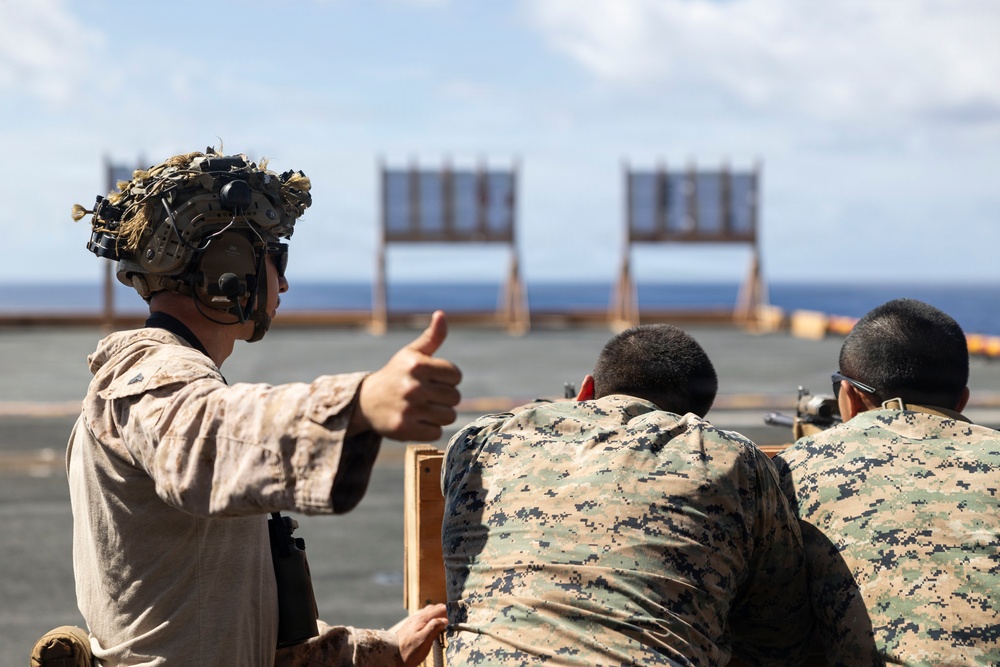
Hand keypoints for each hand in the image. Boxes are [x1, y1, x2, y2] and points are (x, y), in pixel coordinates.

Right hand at [351, 310, 462, 440]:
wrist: (366, 402)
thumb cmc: (396, 375)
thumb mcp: (411, 354)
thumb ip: (431, 337)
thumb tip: (441, 314)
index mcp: (417, 364)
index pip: (456, 375)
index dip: (448, 379)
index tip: (433, 379)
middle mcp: (412, 386)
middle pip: (455, 398)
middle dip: (444, 398)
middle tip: (427, 396)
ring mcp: (408, 409)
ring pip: (448, 416)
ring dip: (439, 415)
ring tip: (423, 409)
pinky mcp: (404, 429)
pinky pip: (436, 433)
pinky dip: (429, 429)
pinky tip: (416, 421)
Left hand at [397, 604, 447, 666]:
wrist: (392, 656)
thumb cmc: (408, 651)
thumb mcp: (423, 641)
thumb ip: (434, 628)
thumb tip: (445, 619)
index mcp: (422, 618)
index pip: (440, 608)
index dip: (450, 612)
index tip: (457, 618)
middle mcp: (418, 616)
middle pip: (436, 608)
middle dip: (445, 613)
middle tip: (453, 622)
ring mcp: (414, 620)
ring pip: (430, 612)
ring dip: (438, 616)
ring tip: (445, 625)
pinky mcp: (412, 626)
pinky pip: (425, 618)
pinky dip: (432, 620)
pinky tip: (433, 628)